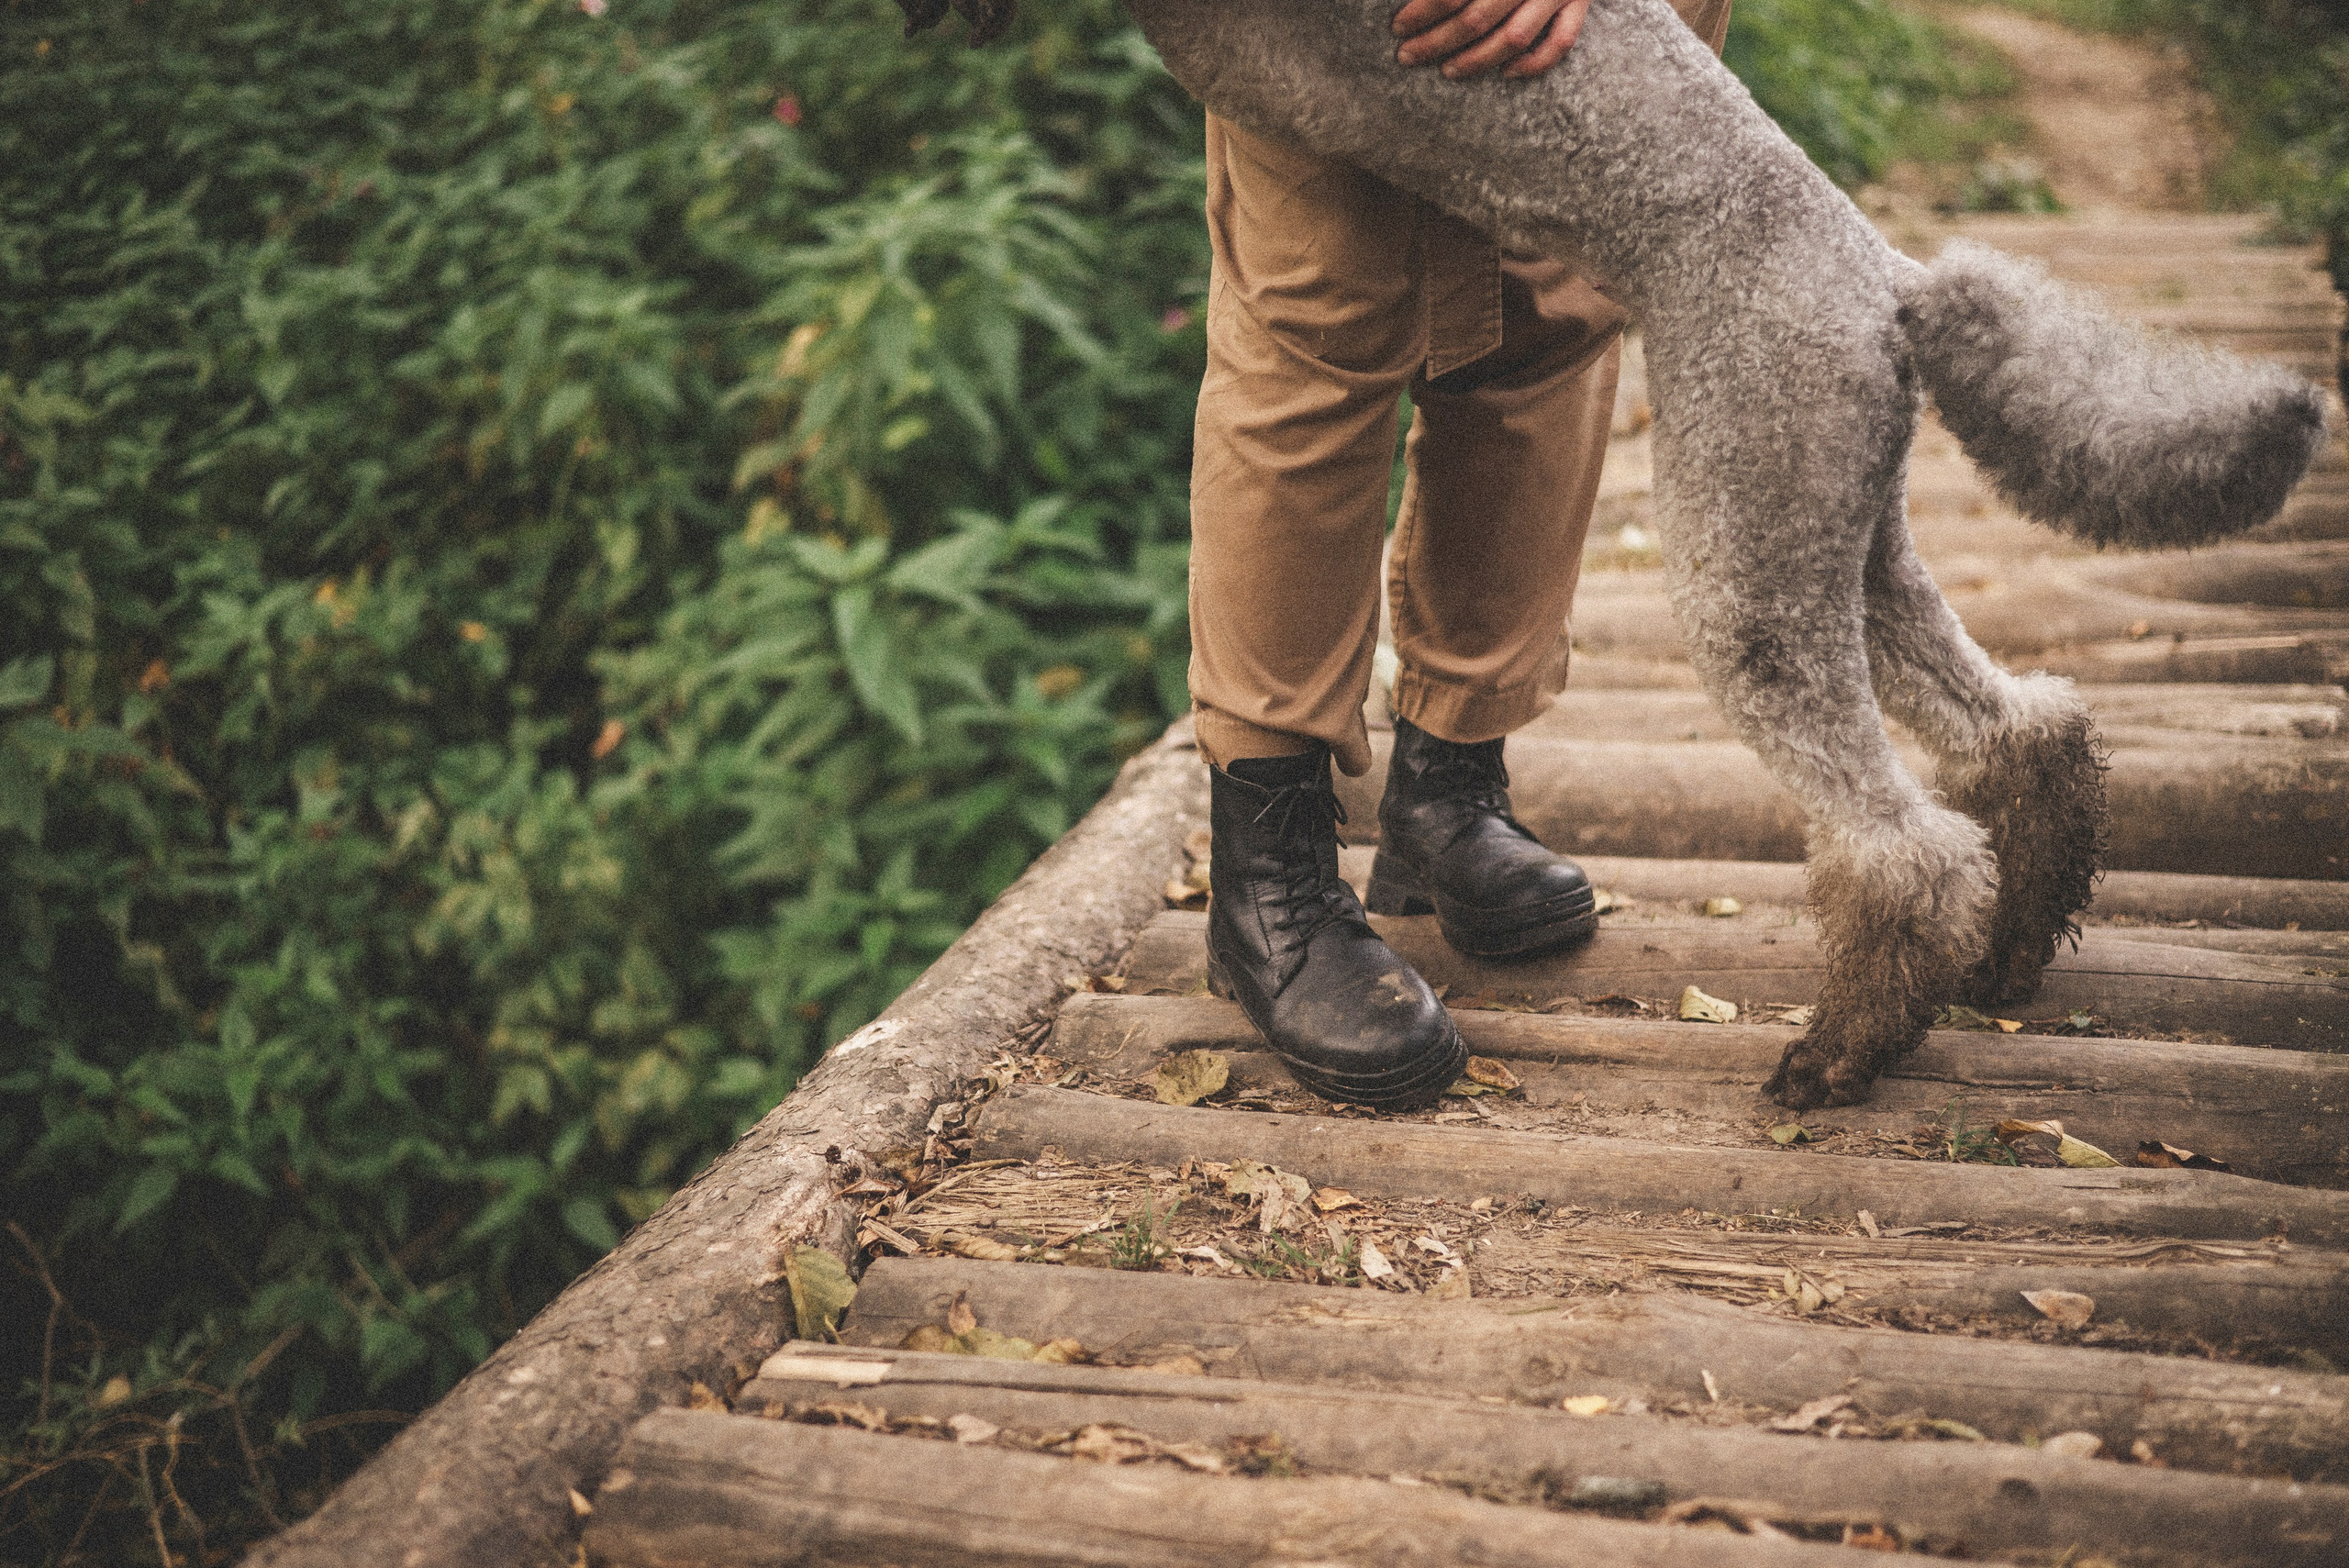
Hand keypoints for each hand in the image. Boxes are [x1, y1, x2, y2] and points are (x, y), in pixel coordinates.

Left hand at [1393, 0, 1590, 78]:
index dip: (1421, 12)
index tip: (1398, 27)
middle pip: (1477, 18)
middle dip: (1436, 42)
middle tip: (1409, 55)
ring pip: (1514, 37)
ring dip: (1476, 61)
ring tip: (1446, 71)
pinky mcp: (1580, 2)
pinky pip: (1561, 42)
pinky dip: (1534, 64)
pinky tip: (1505, 73)